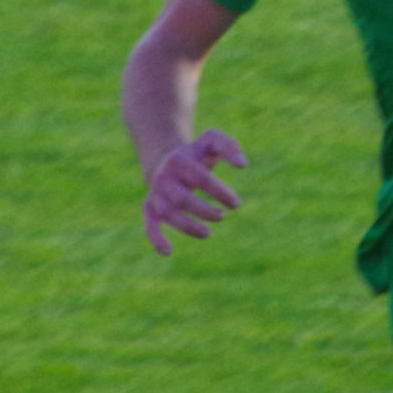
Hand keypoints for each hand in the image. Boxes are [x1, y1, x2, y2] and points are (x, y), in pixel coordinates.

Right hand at [141, 130, 248, 255]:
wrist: (169, 159)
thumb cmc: (198, 152)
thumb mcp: (212, 140)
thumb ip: (229, 146)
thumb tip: (243, 165)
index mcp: (179, 160)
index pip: (201, 179)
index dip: (220, 192)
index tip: (236, 203)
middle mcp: (163, 178)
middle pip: (183, 199)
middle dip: (205, 211)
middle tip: (223, 215)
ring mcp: (155, 194)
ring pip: (167, 214)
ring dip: (187, 226)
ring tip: (208, 232)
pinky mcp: (150, 208)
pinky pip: (149, 225)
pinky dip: (156, 239)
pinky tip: (168, 252)